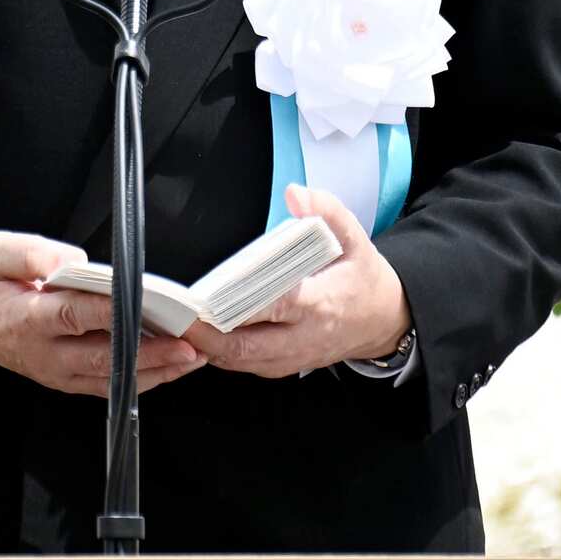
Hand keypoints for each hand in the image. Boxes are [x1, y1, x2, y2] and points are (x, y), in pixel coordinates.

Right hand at [0, 230, 205, 395]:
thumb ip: (31, 253)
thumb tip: (70, 260)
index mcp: (28, 319)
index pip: (76, 314)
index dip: (113, 312)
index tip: (148, 306)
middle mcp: (46, 353)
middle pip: (103, 356)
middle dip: (150, 352)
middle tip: (188, 343)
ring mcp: (57, 372)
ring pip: (111, 379)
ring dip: (155, 370)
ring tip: (191, 357)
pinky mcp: (66, 380)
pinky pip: (108, 387)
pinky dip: (141, 381)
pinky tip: (169, 368)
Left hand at [185, 185, 411, 377]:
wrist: (383, 321)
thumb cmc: (363, 278)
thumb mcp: (355, 238)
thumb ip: (327, 211)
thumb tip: (296, 194)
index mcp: (320, 302)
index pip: (276, 305)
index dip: (240, 303)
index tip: (209, 296)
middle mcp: (303, 336)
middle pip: (247, 345)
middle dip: (207, 335)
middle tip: (177, 315)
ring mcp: (292, 356)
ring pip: (241, 361)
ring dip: (207, 347)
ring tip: (177, 325)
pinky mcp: (283, 365)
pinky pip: (245, 365)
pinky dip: (219, 354)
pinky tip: (198, 336)